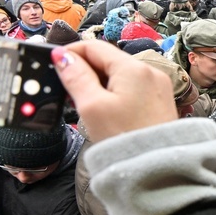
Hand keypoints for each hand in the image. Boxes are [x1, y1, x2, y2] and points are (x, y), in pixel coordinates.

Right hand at [52, 41, 176, 142]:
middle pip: (108, 60)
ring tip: (87, 105)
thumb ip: (76, 77)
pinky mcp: (160, 100)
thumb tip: (63, 56)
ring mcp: (158, 86)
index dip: (71, 53)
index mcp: (134, 68)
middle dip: (86, 71)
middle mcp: (150, 72)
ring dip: (100, 84)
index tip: (55, 66)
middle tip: (69, 92)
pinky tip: (107, 111)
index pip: (94, 47)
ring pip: (120, 74)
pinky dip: (116, 93)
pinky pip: (132, 87)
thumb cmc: (125, 138)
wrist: (158, 167)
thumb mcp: (92, 106)